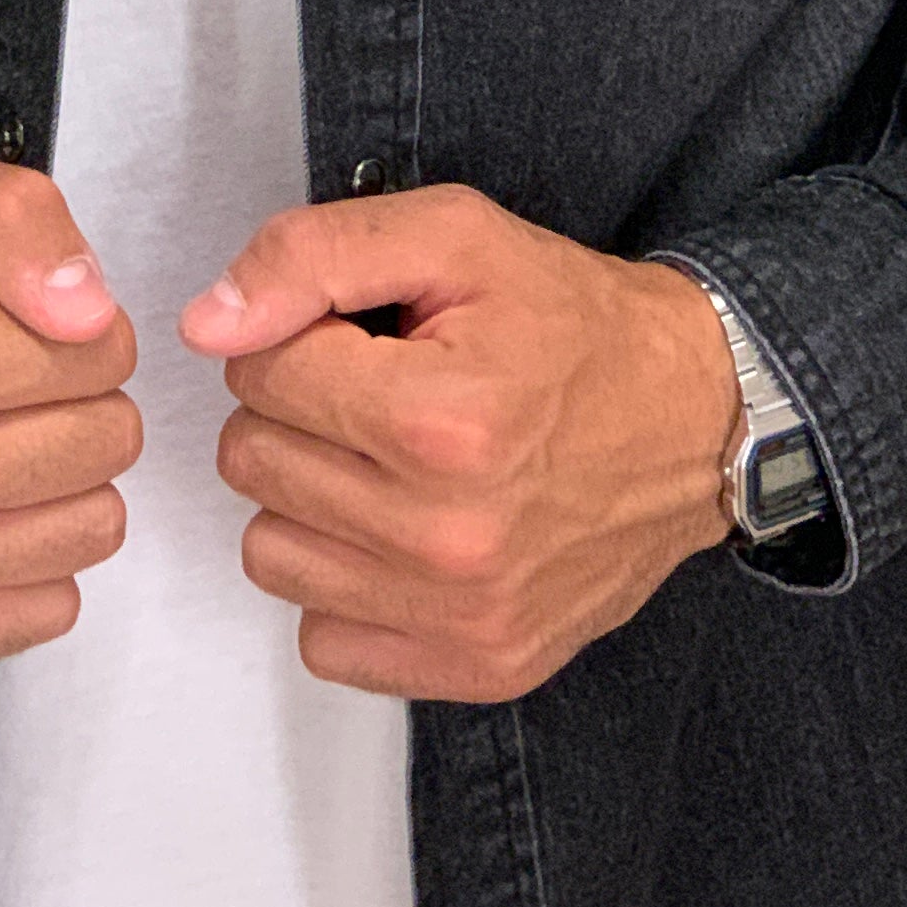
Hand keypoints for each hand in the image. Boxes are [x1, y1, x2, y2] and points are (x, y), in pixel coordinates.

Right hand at [0, 152, 141, 674]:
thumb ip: (13, 220)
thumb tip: (90, 310)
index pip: (105, 350)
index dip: (73, 329)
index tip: (10, 331)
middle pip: (111, 440)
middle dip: (73, 402)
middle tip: (0, 392)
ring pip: (96, 526)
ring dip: (57, 485)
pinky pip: (52, 607)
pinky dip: (25, 562)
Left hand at [179, 185, 741, 702]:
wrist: (698, 421)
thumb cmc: (573, 326)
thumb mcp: (455, 238)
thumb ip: (314, 256)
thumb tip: (208, 325)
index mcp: (440, 421)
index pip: (258, 372)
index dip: (300, 337)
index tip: (364, 338)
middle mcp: (448, 536)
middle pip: (253, 461)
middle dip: (300, 412)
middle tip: (381, 396)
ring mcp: (463, 616)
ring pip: (270, 552)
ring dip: (311, 499)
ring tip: (389, 464)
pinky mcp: (479, 667)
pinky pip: (324, 640)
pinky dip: (347, 586)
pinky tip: (403, 534)